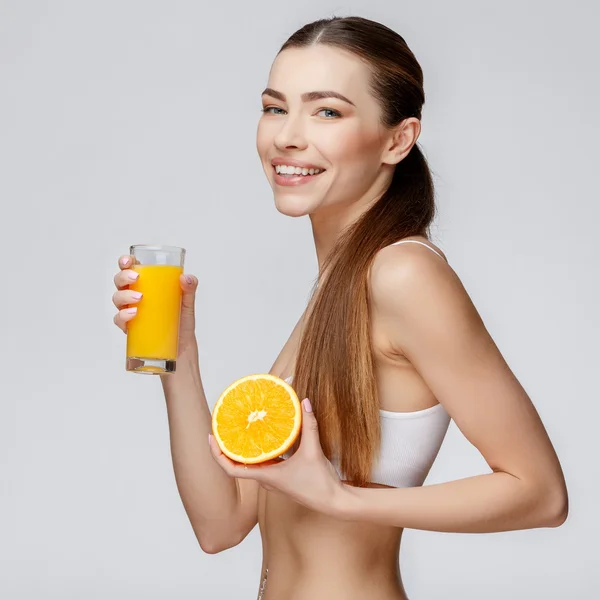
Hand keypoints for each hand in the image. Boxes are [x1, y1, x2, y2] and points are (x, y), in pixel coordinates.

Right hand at [111, 254, 199, 355]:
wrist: (182, 348)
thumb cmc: (182, 322)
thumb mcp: (187, 303)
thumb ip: (189, 289)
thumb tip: (186, 278)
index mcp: (146, 286)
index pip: (130, 270)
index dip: (125, 262)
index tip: (128, 260)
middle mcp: (134, 297)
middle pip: (120, 282)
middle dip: (123, 277)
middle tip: (136, 278)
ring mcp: (130, 312)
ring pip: (117, 299)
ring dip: (124, 296)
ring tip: (139, 298)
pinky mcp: (130, 328)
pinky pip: (119, 320)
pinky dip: (123, 316)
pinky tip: (133, 314)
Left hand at [208, 398, 349, 517]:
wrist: (334, 502)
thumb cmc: (320, 484)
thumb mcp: (313, 451)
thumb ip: (309, 425)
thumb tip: (305, 402)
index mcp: (266, 476)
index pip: (231, 469)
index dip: (217, 455)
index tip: (211, 438)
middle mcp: (266, 479)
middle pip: (237, 464)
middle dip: (227, 447)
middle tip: (223, 427)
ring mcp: (274, 479)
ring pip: (251, 464)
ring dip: (242, 450)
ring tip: (240, 430)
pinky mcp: (283, 477)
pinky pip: (265, 463)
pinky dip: (260, 452)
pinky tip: (265, 438)